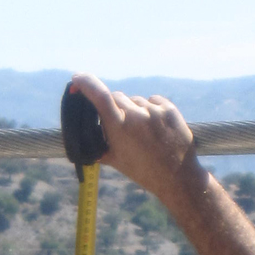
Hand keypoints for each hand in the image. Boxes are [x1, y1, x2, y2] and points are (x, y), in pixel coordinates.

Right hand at [69, 73, 200, 209]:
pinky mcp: (169, 109)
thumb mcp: (115, 160)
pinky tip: (155, 126)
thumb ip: (99, 143)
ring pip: (135, 100)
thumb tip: (85, 132)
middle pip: (116, 97)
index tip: (77, 78)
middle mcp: (136, 115)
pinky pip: (152, 100)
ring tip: (143, 131)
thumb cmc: (142, 171)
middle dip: (114, 107)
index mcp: (119, 127)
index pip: (99, 96)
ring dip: (134, 110)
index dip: (86, 83)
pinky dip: (150, 109)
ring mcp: (154, 111)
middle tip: (121, 124)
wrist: (177, 177)